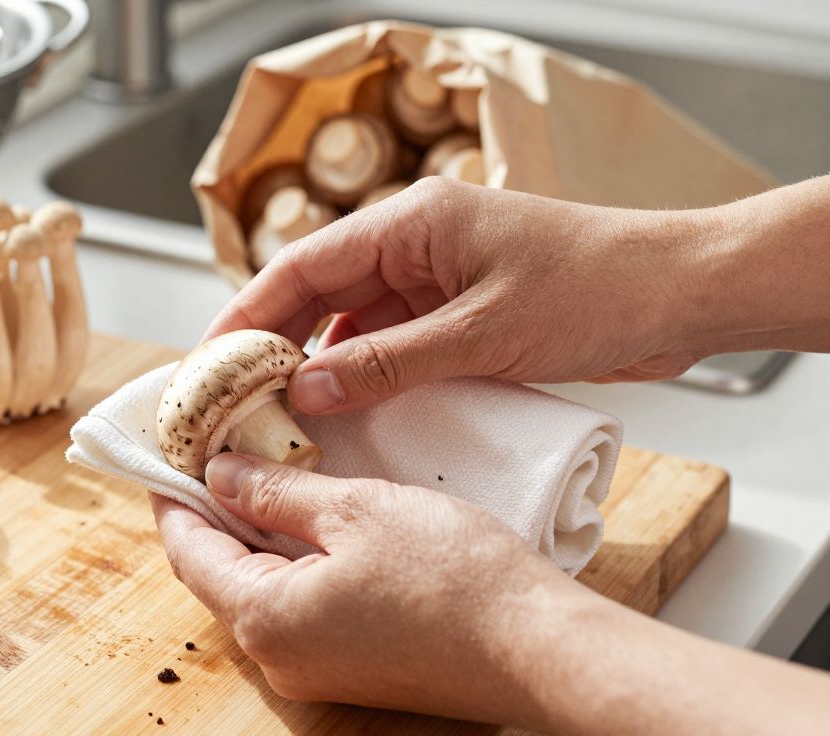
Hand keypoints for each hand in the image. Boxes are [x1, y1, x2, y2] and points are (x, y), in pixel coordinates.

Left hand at [151, 452, 579, 725]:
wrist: (539, 647)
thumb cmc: (454, 578)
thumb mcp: (355, 510)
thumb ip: (275, 493)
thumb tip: (220, 476)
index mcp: (264, 618)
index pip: (187, 549)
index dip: (172, 496)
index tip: (166, 452)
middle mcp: (278, 657)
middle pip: (219, 572)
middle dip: (214, 509)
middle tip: (217, 447)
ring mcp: (316, 668)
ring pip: (260, 587)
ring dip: (256, 532)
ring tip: (263, 469)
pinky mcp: (353, 668)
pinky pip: (300, 605)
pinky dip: (293, 558)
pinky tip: (311, 516)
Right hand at [207, 177, 724, 414]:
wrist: (682, 294)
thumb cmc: (597, 288)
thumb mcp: (482, 332)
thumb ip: (388, 362)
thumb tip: (307, 391)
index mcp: (410, 223)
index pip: (301, 265)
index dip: (246, 314)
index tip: (208, 363)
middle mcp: (415, 246)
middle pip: (318, 294)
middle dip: (272, 347)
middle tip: (230, 402)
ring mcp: (437, 281)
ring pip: (352, 325)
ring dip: (318, 368)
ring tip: (277, 418)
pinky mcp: (461, 314)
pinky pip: (393, 346)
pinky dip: (365, 379)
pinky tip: (344, 417)